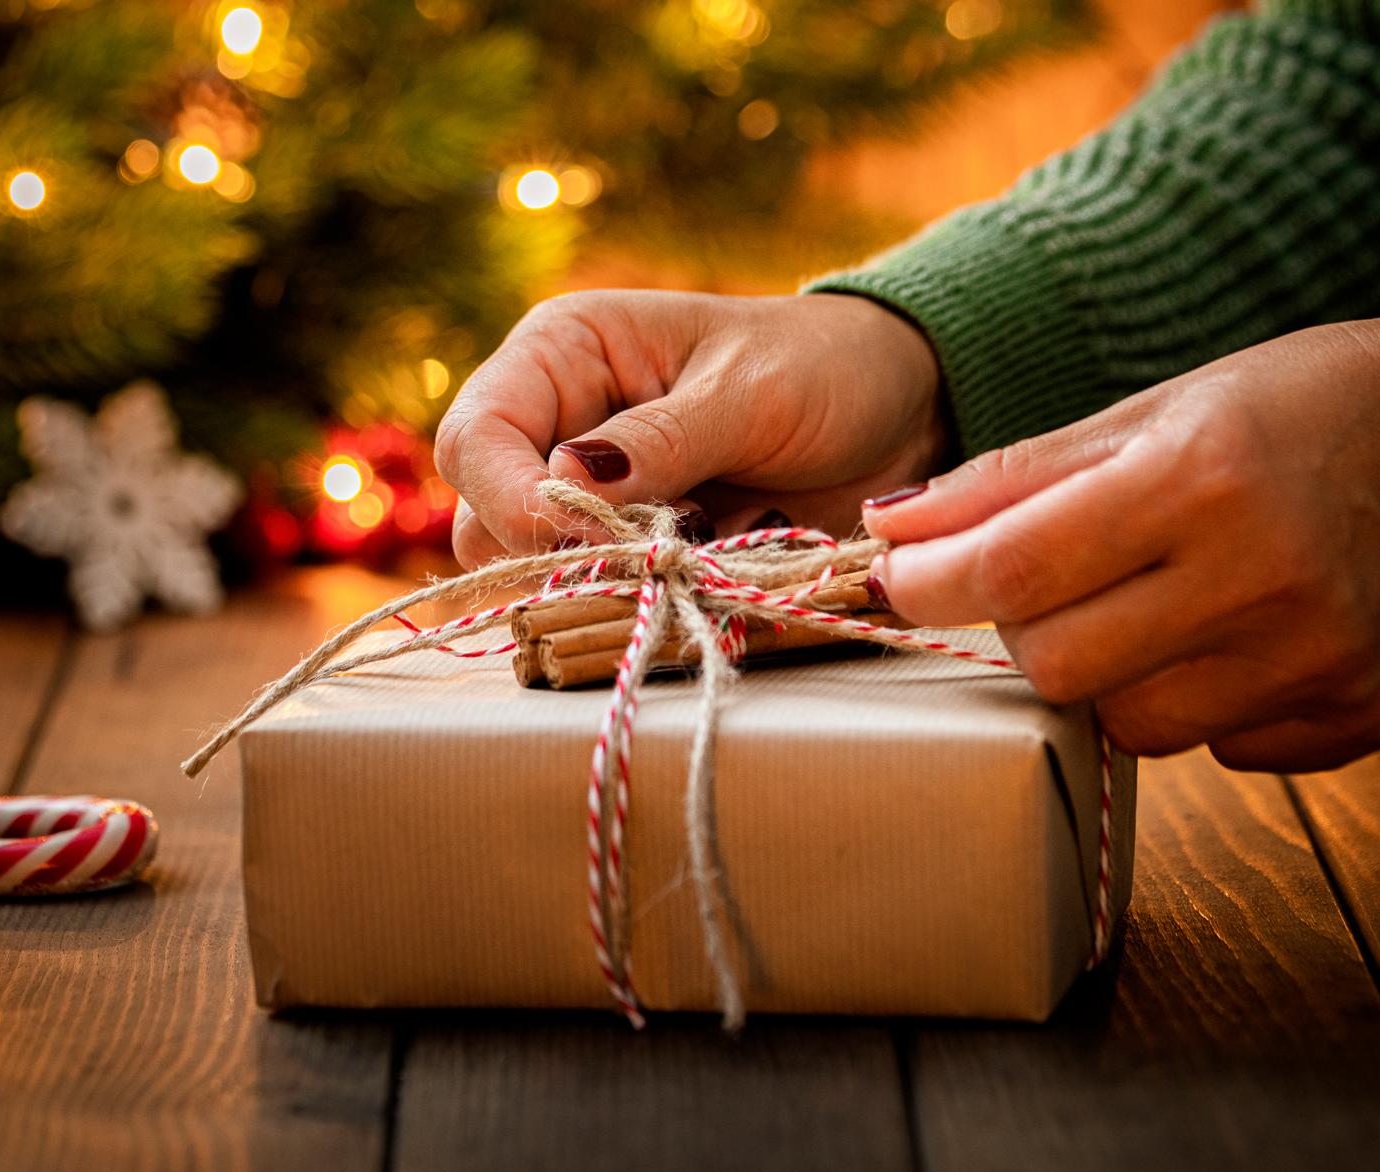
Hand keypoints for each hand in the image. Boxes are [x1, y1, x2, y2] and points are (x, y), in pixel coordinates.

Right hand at [435, 290, 943, 564]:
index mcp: (564, 354)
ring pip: (535, 572)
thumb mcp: (748, 391)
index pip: (475, 436)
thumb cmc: (825, 367)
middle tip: (654, 555)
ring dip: (602, 586)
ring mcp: (595, 498)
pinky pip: (601, 600)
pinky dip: (644, 608)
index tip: (578, 540)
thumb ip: (659, 440)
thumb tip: (562, 483)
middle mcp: (559, 426)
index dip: (507, 497)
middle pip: (484, 517)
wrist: (903, 408)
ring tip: (694, 560)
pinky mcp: (637, 552)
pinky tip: (706, 582)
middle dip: (553, 552)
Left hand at [862, 317, 1379, 771]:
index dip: (931, 583)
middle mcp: (1267, 575)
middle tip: (1056, 586)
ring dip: (1118, 676)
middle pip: (1062, 669)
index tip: (899, 578)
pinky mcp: (1368, 711)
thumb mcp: (1151, 414)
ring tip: (1163, 607)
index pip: (1016, 568)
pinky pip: (1227, 751)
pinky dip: (1209, 704)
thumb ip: (1015, 478)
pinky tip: (1245, 636)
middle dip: (1030, 631)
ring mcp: (1324, 657)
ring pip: (1137, 728)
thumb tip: (889, 532)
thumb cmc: (1286, 413)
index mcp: (1202, 478)